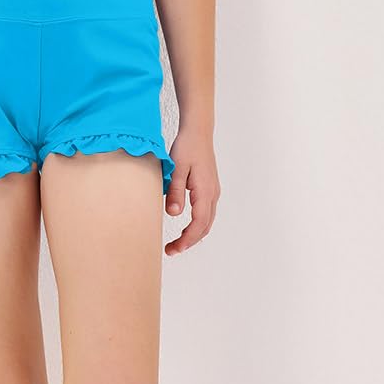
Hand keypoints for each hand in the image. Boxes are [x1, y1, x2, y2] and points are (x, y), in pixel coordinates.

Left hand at [163, 126, 219, 255]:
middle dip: (189, 242)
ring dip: (193, 235)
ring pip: (206, 222)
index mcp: (205, 192)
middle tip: (171, 250)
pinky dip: (197, 225)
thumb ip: (176, 192)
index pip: (198, 224)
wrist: (198, 132)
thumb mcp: (177, 169)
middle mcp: (212, 194)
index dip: (187, 240)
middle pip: (204, 227)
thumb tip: (174, 214)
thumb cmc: (186, 148)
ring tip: (176, 243)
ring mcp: (213, 192)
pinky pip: (206, 213)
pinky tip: (186, 228)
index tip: (173, 249)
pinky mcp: (209, 189)